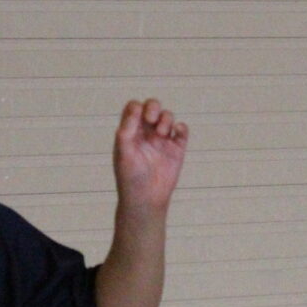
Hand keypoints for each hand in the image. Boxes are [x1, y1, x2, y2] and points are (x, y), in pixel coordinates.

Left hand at [113, 98, 187, 212]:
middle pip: (152, 107)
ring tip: (162, 134)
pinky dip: (182, 127)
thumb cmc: (130, 178)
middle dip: (154, 107)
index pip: (134, 108)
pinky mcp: (176, 149)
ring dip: (166, 119)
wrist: (146, 199)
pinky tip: (176, 132)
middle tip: (151, 119)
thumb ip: (126, 130)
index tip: (139, 118)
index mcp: (131, 132)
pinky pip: (182, 131)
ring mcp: (162, 140)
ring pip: (168, 117)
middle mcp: (146, 133)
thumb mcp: (123, 152)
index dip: (137, 107)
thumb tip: (135, 108)